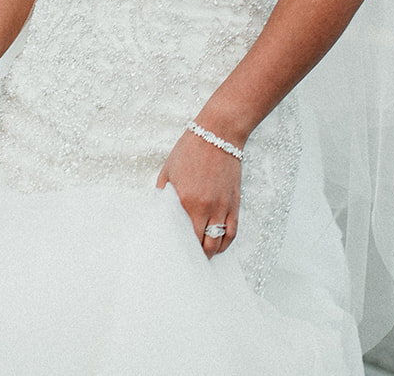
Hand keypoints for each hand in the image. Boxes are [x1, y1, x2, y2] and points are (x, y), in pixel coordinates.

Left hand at [156, 129, 241, 257]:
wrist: (218, 133)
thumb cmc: (191, 149)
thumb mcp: (168, 170)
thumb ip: (162, 193)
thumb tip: (158, 211)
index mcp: (186, 200)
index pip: (183, 235)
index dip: (179, 248)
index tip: (174, 254)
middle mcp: (206, 207)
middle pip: (202, 244)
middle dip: (195, 254)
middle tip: (188, 259)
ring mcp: (223, 206)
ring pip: (218, 242)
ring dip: (210, 252)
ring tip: (202, 256)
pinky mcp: (235, 203)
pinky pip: (232, 231)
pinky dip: (225, 243)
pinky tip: (219, 246)